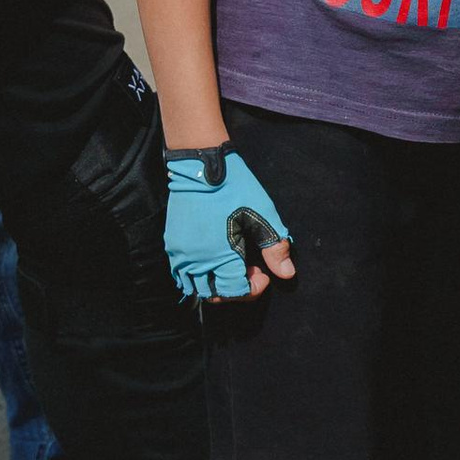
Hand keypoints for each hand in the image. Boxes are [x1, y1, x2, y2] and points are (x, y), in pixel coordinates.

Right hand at [162, 144, 295, 302]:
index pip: (234, 292)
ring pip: (194, 287)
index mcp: (219, 255)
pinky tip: (212, 261)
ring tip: (229, 267)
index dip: (252, 289)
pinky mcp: (172, 243)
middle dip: (234, 290)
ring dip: (213, 285)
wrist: (202, 165)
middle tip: (249, 269)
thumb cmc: (235, 188)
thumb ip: (275, 248)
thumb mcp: (263, 215)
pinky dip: (196, 276)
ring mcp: (180, 253)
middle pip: (213, 294)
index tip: (263, 274)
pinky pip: (180, 273)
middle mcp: (195, 260)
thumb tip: (286, 274)